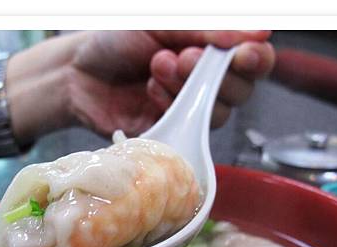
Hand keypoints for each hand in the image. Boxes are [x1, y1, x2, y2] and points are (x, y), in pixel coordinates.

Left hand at [68, 30, 275, 135]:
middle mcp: (206, 81)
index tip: (244, 55)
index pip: (254, 59)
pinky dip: (170, 106)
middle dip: (213, 74)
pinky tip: (150, 91)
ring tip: (156, 69)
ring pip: (219, 113)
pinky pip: (190, 131)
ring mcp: (190, 110)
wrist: (77, 73)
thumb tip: (259, 32)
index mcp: (210, 49)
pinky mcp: (172, 134)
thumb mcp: (163, 23)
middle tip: (182, 57)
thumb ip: (208, 29)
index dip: (256, 59)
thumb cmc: (116, 41)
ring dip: (186, 87)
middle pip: (242, 90)